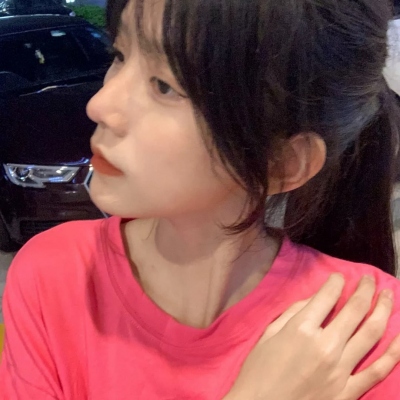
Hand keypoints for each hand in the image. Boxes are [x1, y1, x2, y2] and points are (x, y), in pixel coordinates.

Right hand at [224, 274, 399, 399]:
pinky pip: (377, 370)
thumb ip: (292, 313)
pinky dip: (393, 353)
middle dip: (364, 289)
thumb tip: (315, 299)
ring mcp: (341, 370)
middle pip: (354, 310)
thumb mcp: (268, 334)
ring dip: (383, 310)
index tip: (339, 277)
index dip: (335, 282)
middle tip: (369, 279)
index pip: (327, 296)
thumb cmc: (259, 370)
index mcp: (301, 329)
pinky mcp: (348, 392)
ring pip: (371, 333)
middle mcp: (326, 345)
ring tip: (388, 295)